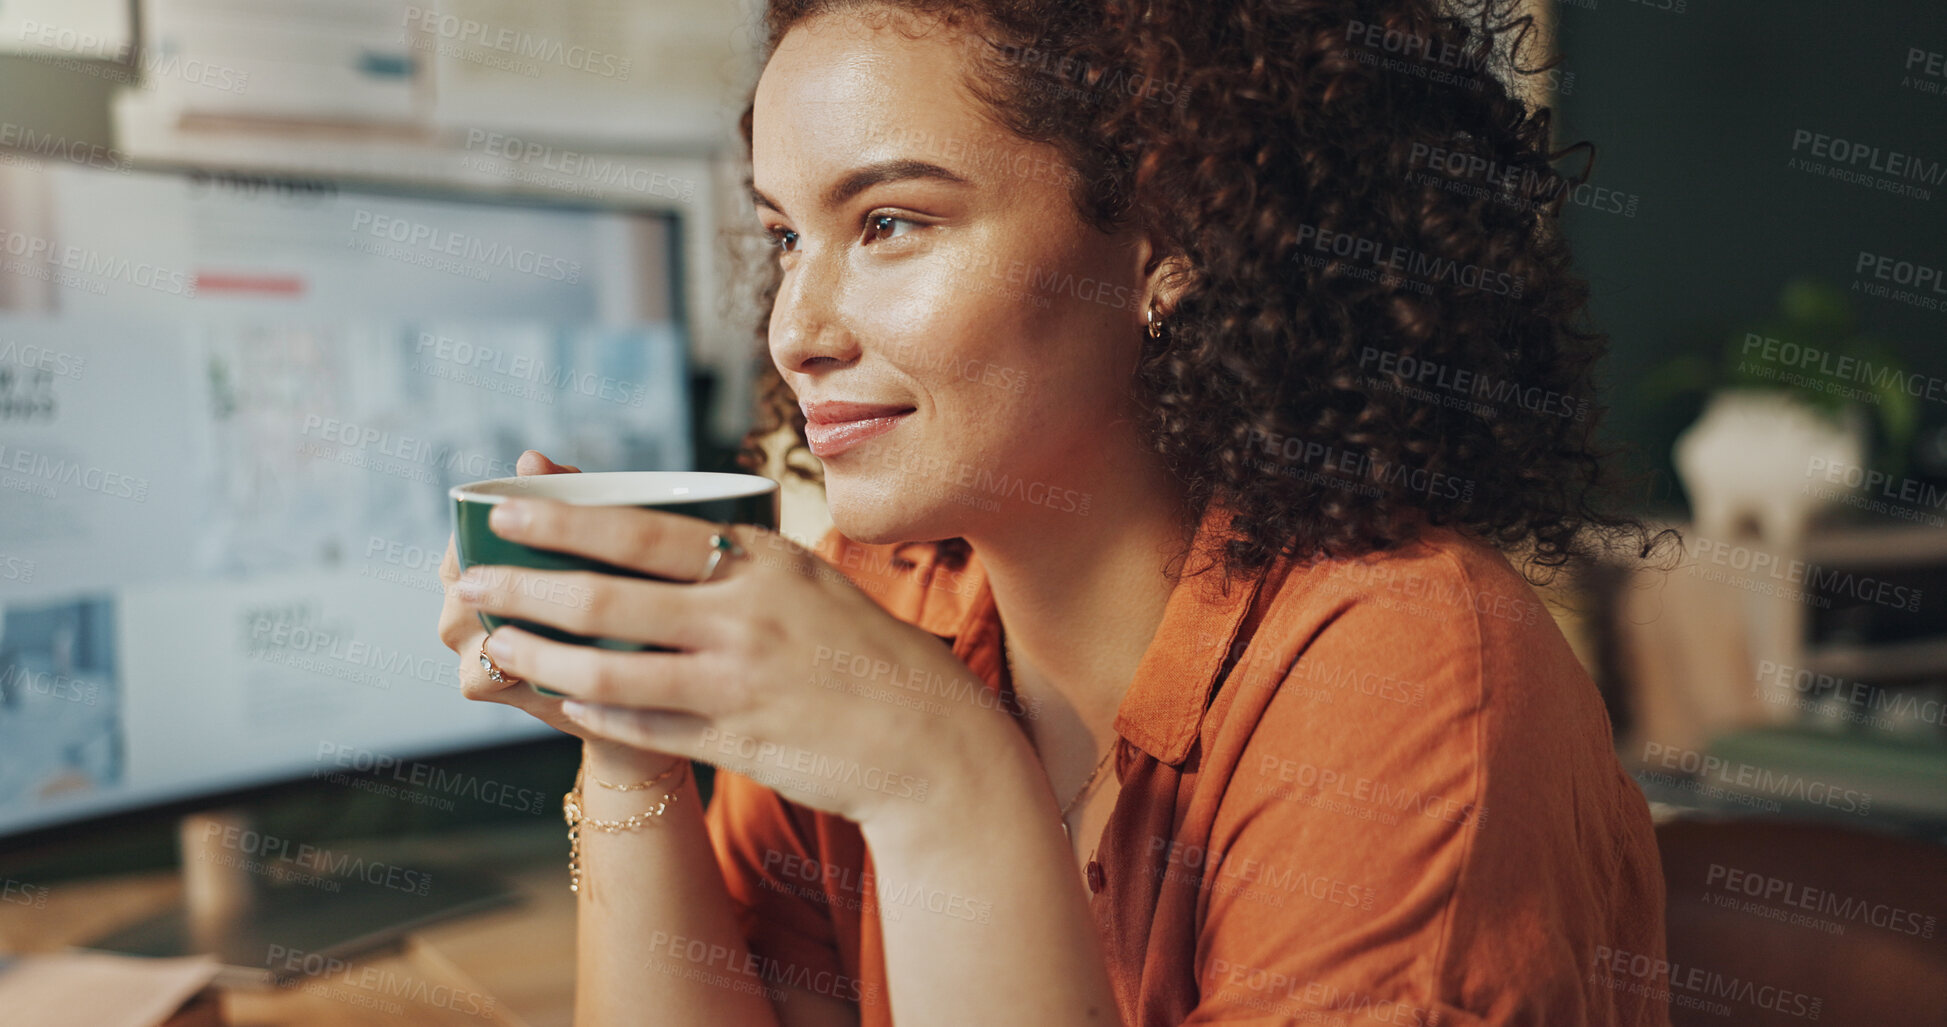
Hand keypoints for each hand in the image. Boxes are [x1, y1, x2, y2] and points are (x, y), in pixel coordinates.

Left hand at [448, 498, 1010, 827]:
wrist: (926, 738)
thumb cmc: (860, 652)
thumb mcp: (804, 581)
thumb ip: (732, 561)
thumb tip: (644, 533)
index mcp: (761, 561)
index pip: (641, 531)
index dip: (562, 520)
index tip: (504, 509)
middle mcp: (744, 616)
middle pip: (606, 597)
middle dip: (525, 587)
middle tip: (473, 581)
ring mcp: (736, 682)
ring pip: (608, 668)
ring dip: (539, 656)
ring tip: (496, 645)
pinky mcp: (733, 741)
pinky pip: (640, 725)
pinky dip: (590, 710)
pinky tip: (556, 696)